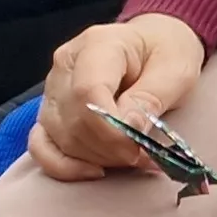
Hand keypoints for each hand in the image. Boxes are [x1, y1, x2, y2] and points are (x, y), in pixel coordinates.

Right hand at [28, 14, 209, 181]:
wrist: (151, 45)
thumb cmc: (165, 53)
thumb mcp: (176, 70)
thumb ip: (151, 97)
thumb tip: (128, 129)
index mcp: (96, 45)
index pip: (87, 92)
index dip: (111, 129)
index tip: (139, 147)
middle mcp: (65, 66)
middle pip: (73, 120)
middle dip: (109, 148)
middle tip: (143, 156)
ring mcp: (51, 89)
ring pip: (60, 137)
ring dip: (96, 157)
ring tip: (130, 158)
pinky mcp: (49, 111)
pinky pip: (40, 146)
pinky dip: (63, 166)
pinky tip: (92, 171)